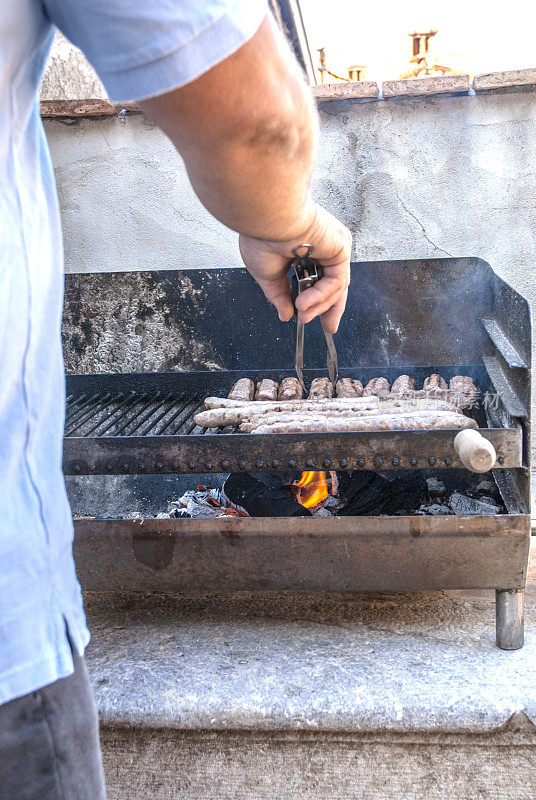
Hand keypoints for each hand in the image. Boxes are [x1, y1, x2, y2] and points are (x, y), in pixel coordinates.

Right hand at [239, 203, 351, 333]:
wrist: (267, 217)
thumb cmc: (261, 235)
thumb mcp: (268, 274)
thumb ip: (279, 295)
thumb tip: (285, 315)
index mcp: (305, 248)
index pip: (319, 278)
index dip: (318, 300)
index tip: (309, 317)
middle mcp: (323, 245)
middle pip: (335, 284)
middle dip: (331, 308)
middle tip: (328, 327)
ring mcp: (333, 245)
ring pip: (336, 285)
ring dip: (319, 305)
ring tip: (302, 314)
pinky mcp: (340, 247)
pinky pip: (336, 280)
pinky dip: (321, 295)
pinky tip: (304, 302)